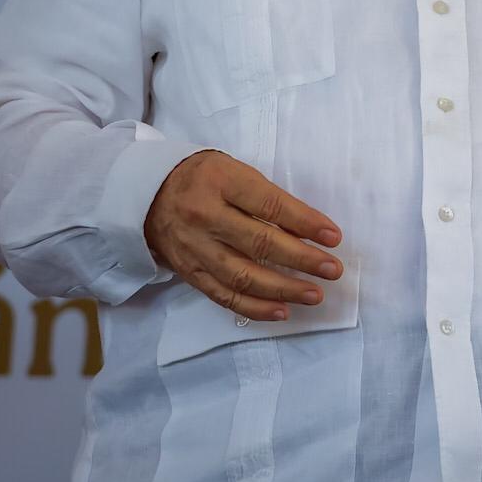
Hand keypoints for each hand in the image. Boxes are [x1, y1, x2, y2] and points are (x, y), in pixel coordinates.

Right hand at [144, 150, 342, 320]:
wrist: (147, 194)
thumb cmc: (205, 178)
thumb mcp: (234, 171)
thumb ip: (267, 197)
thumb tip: (309, 229)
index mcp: (221, 182)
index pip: (270, 205)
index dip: (305, 222)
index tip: (334, 237)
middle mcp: (205, 216)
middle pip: (259, 243)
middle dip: (302, 259)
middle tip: (332, 269)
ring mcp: (195, 248)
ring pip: (242, 276)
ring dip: (283, 289)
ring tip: (315, 294)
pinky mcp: (189, 272)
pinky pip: (223, 296)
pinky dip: (255, 307)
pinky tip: (282, 310)